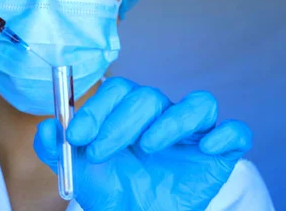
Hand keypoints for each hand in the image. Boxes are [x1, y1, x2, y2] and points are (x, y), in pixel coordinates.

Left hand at [34, 77, 252, 210]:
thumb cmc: (113, 193)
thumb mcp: (78, 172)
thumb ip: (56, 147)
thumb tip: (49, 126)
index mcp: (130, 112)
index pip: (118, 91)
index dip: (97, 108)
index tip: (76, 136)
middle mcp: (163, 115)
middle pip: (150, 96)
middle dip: (120, 122)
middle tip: (99, 151)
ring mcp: (193, 133)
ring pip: (198, 104)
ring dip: (172, 121)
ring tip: (148, 147)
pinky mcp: (220, 152)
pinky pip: (236, 132)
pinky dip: (225, 134)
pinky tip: (205, 148)